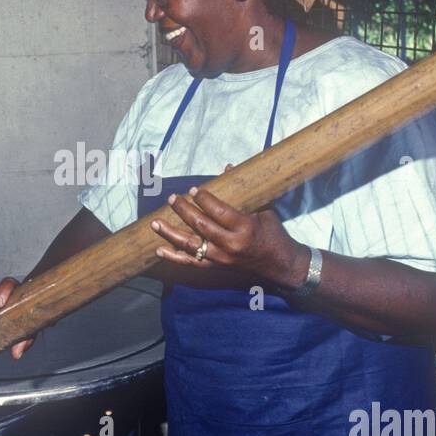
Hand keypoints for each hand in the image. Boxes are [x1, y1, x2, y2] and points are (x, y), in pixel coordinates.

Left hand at [148, 164, 309, 289]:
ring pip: (191, 245)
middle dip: (183, 211)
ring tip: (155, 223)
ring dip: (171, 233)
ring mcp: (221, 258)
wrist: (280, 264)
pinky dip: (174, 257)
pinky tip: (159, 250)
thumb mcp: (264, 209)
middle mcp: (230, 244)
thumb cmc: (273, 233)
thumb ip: (244, 192)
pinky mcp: (216, 267)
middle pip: (201, 226)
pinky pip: (191, 263)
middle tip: (172, 199)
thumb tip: (227, 167)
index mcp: (244, 227)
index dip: (203, 199)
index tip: (193, 190)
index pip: (218, 211)